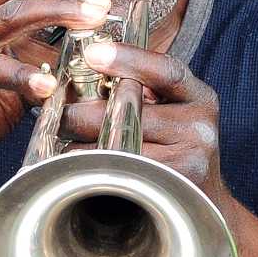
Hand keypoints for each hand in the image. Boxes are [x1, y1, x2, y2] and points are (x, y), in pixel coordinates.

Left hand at [63, 38, 229, 204]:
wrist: (201, 203)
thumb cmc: (177, 151)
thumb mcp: (175, 113)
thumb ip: (146, 91)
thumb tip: (90, 67)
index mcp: (200, 98)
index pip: (166, 71)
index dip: (129, 58)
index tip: (92, 53)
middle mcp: (200, 126)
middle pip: (131, 109)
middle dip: (84, 110)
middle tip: (55, 110)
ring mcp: (190, 158)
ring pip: (117, 144)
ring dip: (81, 144)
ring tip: (64, 142)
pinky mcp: (173, 186)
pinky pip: (119, 171)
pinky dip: (91, 167)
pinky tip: (77, 167)